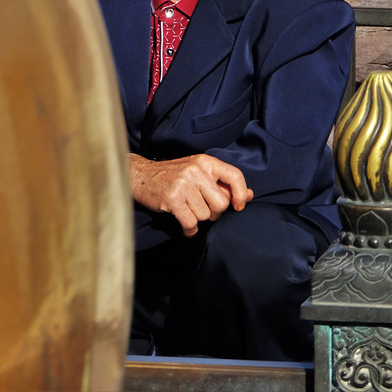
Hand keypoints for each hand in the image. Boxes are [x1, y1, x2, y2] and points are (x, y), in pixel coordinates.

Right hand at [129, 153, 253, 236]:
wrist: (141, 175)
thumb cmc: (173, 175)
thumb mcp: (199, 172)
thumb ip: (223, 183)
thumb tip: (250, 195)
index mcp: (205, 162)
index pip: (235, 176)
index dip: (241, 194)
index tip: (238, 205)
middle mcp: (196, 170)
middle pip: (221, 203)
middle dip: (214, 212)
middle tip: (201, 208)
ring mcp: (183, 184)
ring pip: (205, 216)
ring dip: (198, 219)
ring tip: (187, 209)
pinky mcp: (172, 199)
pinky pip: (191, 224)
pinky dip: (189, 229)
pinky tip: (184, 223)